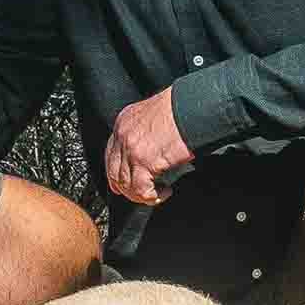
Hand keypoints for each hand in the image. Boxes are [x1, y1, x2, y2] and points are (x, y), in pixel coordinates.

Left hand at [105, 86, 194, 204]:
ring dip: (141, 195)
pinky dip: (152, 196)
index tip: (122, 184)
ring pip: (125, 184)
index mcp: (125, 121)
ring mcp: (131, 149)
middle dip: (126, 189)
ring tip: (158, 193)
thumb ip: (147, 131)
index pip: (111, 153)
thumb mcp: (155, 114)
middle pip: (114, 172)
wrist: (193, 107)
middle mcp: (123, 135)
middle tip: (141, 195)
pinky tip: (165, 191)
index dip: (115, 172)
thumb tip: (152, 151)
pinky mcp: (145, 162)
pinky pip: (141, 190)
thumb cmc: (183, 108)